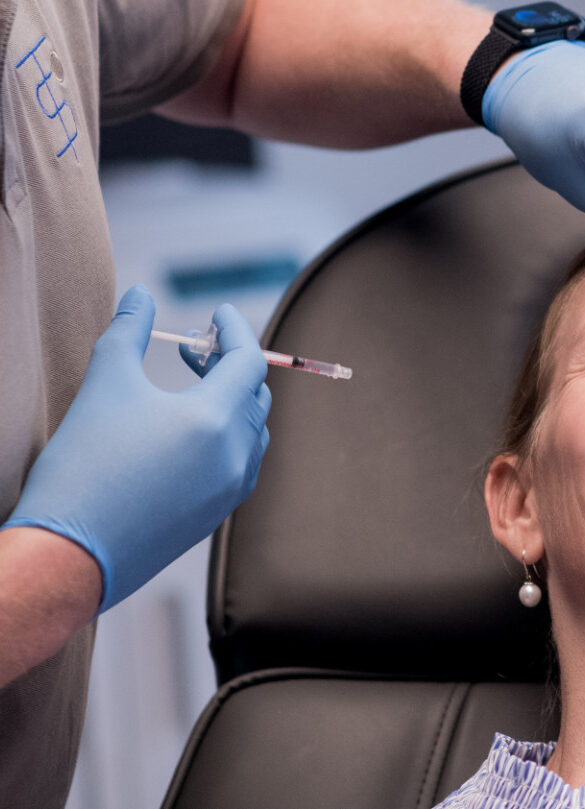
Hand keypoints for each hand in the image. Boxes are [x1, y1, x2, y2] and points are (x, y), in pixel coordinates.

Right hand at [2, 287, 270, 611]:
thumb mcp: (105, 384)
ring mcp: (229, 490)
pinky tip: (191, 431)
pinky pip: (241, 464)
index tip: (216, 312)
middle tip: (192, 348)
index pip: (249, 360)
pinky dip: (229, 436)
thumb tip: (141, 293)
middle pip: (254, 392)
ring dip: (233, 399)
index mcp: (216, 420)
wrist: (65, 555)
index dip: (235, 329)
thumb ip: (129, 331)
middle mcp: (235, 455)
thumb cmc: (83, 466)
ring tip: (192, 385)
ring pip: (253, 430)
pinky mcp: (215, 516)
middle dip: (229, 362)